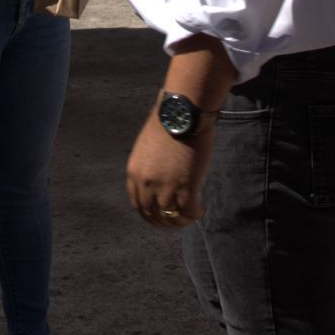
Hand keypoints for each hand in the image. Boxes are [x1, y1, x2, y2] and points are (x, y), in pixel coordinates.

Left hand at [126, 111, 211, 227]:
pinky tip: (200, 210)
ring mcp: (166, 186)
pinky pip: (188, 211)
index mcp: (135, 173)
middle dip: (165, 222)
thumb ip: (149, 168)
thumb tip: (159, 183)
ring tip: (191, 216)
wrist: (182, 113)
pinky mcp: (187, 186)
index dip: (150, 214)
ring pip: (171, 217)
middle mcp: (147, 183)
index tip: (160, 215)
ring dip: (181, 221)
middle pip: (153, 214)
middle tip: (177, 221)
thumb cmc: (168, 125)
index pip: (138, 204)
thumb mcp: (147, 149)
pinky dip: (194, 215)